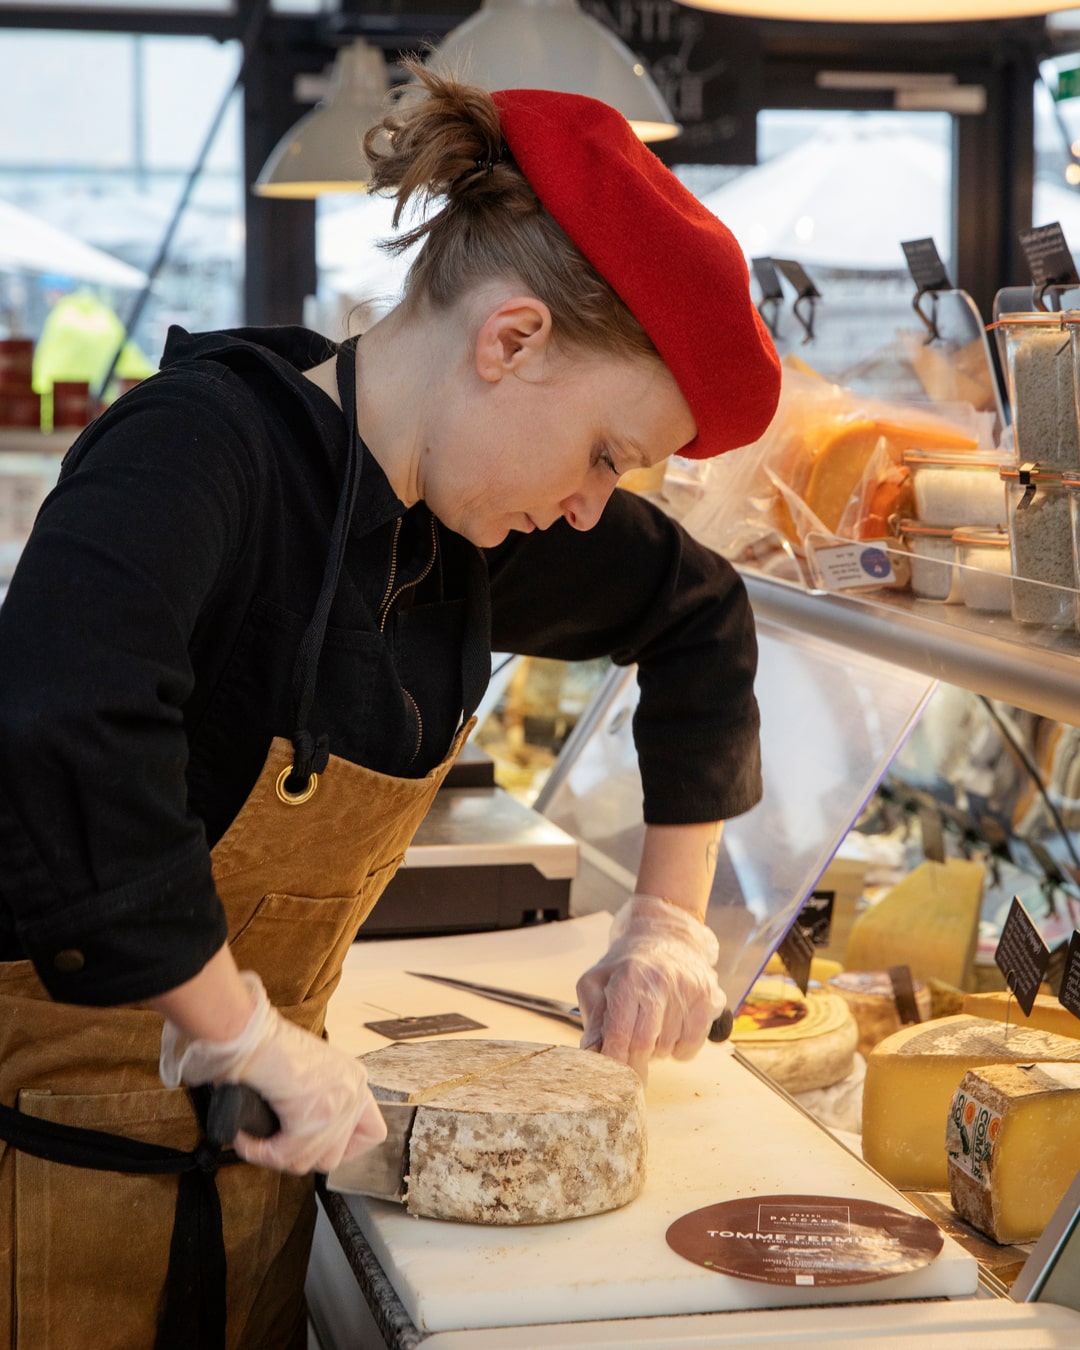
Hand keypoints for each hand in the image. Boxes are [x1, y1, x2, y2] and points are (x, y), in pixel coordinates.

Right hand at [160, 970, 386, 1173]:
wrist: (251, 1032)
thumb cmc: (270, 1046)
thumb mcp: (310, 1071)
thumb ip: (320, 1099)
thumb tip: (301, 1139)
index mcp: (355, 1079)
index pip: (373, 1133)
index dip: (344, 1147)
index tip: (318, 1148)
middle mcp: (353, 1091)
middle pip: (333, 1156)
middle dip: (299, 1156)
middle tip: (276, 1145)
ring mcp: (336, 1105)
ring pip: (306, 1161)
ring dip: (276, 1157)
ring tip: (257, 1142)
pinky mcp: (311, 1115)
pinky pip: (282, 1155)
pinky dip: (259, 1152)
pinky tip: (247, 1138)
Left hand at [575, 895, 725, 1082]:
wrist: (666, 937)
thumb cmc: (627, 965)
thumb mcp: (598, 982)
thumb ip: (595, 1019)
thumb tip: (592, 1054)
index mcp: (630, 975)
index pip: (620, 1029)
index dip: (613, 1058)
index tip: (609, 1076)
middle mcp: (662, 980)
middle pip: (645, 1043)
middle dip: (633, 1064)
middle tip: (628, 1071)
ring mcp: (689, 989)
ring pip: (668, 1047)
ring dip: (656, 1053)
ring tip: (650, 1032)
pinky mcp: (710, 999)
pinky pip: (691, 1046)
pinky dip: (679, 1051)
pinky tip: (671, 1032)